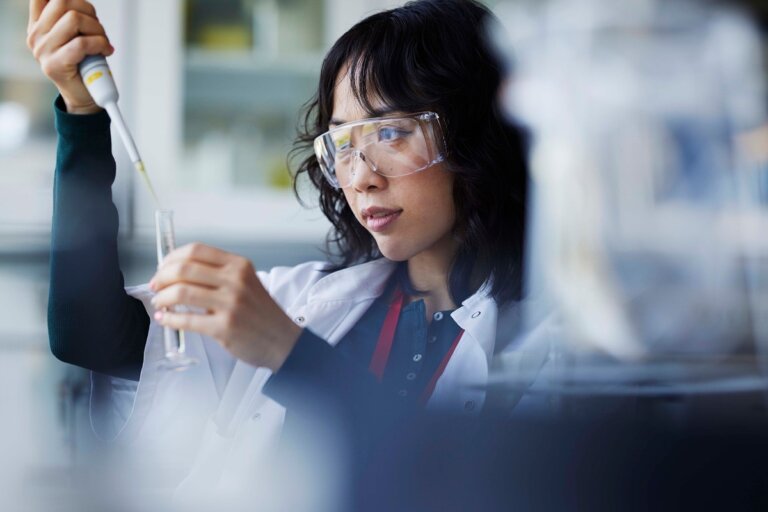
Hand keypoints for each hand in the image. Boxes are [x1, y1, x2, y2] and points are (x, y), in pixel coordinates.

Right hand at [26, 0, 113, 113]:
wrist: (84, 97)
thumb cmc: (84, 65)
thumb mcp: (76, 36)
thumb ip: (72, 17)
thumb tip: (82, 2)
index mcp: (38, 25)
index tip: (82, 9)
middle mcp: (36, 35)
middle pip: (63, 2)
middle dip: (89, 13)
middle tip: (98, 30)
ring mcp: (43, 50)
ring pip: (74, 19)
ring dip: (97, 29)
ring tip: (102, 42)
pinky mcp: (55, 65)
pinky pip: (82, 43)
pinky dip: (100, 44)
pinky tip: (105, 51)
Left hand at [149, 243, 302, 371]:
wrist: (283, 341)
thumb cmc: (262, 314)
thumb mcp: (247, 282)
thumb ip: (219, 275)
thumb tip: (178, 273)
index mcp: (239, 265)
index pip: (196, 250)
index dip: (172, 258)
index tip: (163, 268)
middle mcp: (235, 280)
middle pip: (184, 269)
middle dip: (161, 277)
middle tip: (155, 286)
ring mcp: (230, 304)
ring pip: (181, 292)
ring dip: (162, 298)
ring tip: (159, 303)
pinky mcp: (224, 327)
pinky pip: (186, 319)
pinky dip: (170, 319)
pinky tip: (166, 319)